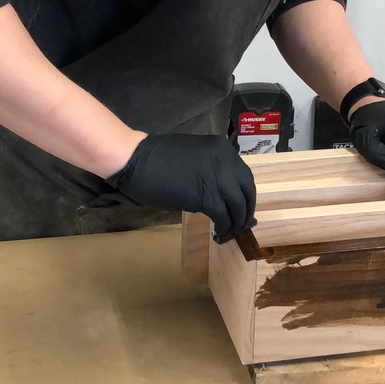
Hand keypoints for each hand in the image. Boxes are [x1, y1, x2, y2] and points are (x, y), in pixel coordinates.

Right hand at [108, 133, 256, 242]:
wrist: (137, 159)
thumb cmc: (158, 159)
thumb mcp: (195, 159)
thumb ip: (211, 172)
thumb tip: (221, 196)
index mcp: (222, 149)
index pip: (245, 177)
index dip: (246, 197)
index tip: (241, 210)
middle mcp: (225, 161)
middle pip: (247, 191)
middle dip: (245, 212)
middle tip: (239, 226)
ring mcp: (217, 177)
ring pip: (237, 206)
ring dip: (235, 223)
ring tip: (226, 233)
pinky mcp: (205, 195)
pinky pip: (223, 216)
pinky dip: (223, 227)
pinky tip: (217, 233)